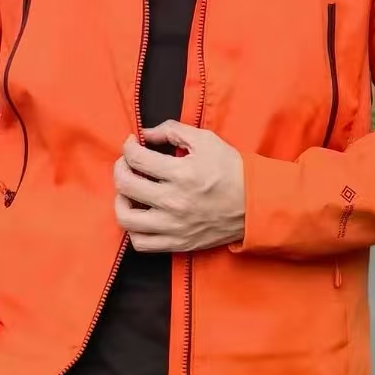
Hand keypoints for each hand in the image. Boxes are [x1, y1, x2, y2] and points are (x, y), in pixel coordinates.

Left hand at [113, 121, 244, 252]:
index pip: (136, 159)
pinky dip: (133, 229)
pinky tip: (141, 215)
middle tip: (128, 163)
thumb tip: (146, 133)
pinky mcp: (177, 243)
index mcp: (181, 173)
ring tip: (129, 192)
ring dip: (121, 200)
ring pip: (127, 218)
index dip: (128, 146)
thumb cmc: (231, 169)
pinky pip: (141, 243)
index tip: (133, 143)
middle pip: (126, 185)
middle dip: (120, 168)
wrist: (254, 204)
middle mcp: (174, 202)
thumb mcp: (206, 140)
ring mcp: (173, 226)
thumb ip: (172, 131)